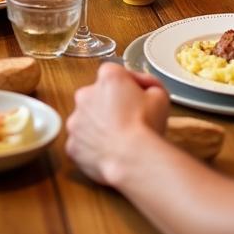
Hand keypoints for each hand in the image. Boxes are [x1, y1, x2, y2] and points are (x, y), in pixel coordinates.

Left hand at [66, 63, 169, 188]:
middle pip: (98, 95)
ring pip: (88, 120)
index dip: (127, 86)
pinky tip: (109, 152)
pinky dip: (92, 148)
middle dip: (110, 106)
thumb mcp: (160, 96)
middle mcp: (86, 94)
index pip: (115, 74)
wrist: (133, 159)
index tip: (137, 99)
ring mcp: (76, 120)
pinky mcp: (73, 144)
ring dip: (99, 126)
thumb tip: (145, 86)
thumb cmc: (146, 126)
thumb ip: (150, 84)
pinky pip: (82, 143)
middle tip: (128, 122)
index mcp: (107, 77)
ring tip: (119, 140)